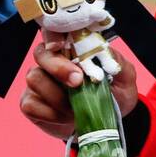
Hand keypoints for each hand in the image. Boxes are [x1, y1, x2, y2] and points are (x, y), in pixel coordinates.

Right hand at [20, 29, 139, 138]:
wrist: (105, 123)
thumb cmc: (113, 94)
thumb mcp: (124, 79)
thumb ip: (118, 63)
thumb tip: (106, 52)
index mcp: (73, 49)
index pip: (56, 33)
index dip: (54, 35)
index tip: (60, 45)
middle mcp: (52, 61)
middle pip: (42, 53)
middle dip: (58, 67)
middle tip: (77, 82)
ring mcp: (39, 81)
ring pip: (36, 78)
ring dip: (58, 96)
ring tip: (77, 108)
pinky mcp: (31, 102)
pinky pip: (31, 104)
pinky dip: (51, 114)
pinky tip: (66, 117)